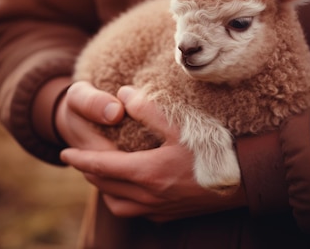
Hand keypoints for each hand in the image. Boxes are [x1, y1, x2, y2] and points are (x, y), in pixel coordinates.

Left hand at [60, 86, 247, 221]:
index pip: (101, 167)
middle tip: (80, 160)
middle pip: (105, 186)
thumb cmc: (214, 151)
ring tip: (103, 174)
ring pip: (118, 204)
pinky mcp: (170, 215)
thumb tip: (123, 94)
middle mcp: (148, 196)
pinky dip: (125, 200)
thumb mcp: (181, 126)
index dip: (79, 159)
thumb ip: (149, 109)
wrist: (245, 182)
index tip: (63, 154)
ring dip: (105, 190)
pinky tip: (132, 189)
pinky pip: (136, 212)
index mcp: (147, 172)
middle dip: (89, 172)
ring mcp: (159, 209)